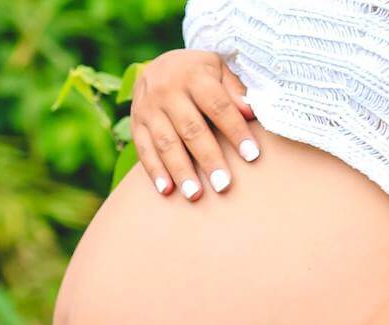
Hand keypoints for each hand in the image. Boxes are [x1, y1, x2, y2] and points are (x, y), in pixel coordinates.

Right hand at [130, 48, 260, 200]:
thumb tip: (252, 113)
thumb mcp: (219, 69)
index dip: (235, 131)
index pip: (218, 106)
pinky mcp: (136, 124)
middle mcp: (167, 90)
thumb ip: (235, 89)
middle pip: (191, 128)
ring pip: (166, 142)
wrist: (158, 66)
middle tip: (223, 185)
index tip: (251, 155)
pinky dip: (155, 171)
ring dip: (180, 170)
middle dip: (208, 158)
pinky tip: (167, 190)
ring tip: (196, 195)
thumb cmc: (199, 73)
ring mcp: (148, 108)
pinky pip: (144, 149)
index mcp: (194, 75)